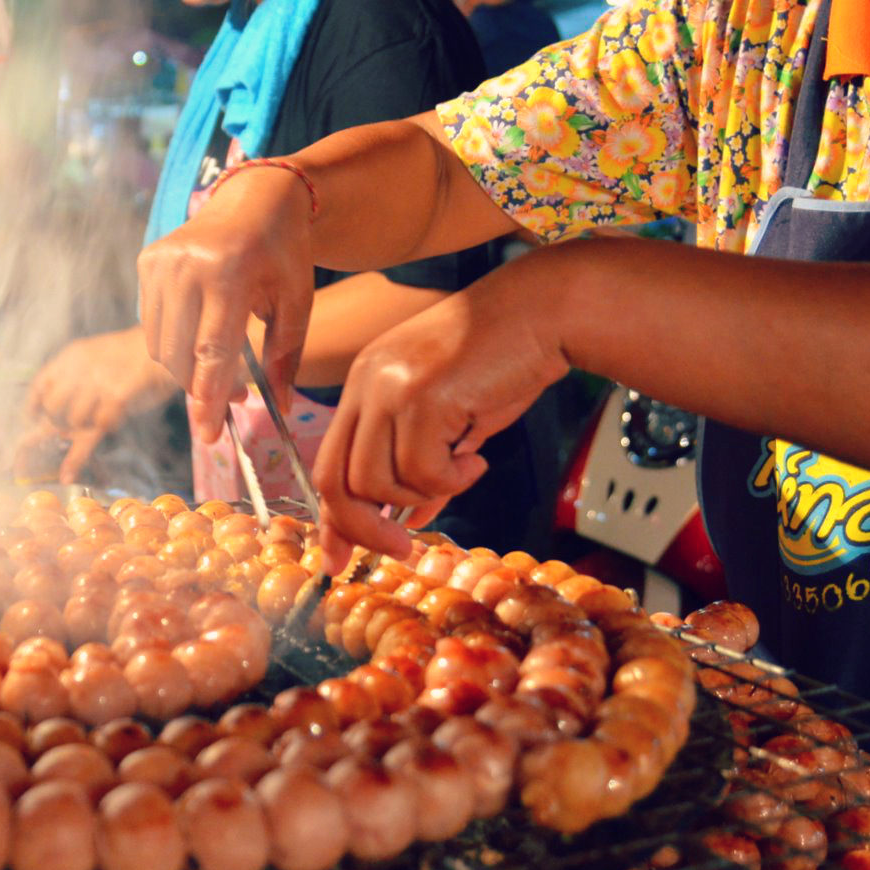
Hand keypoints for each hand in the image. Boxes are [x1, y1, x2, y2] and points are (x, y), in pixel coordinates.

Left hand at [21, 327, 179, 481]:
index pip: (40, 386)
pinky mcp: (116, 400)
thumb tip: (57, 410)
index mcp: (71, 357)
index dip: (33, 408)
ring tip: (99, 423)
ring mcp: (97, 385)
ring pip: (72, 421)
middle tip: (70, 428)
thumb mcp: (97, 356)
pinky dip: (76, 459)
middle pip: (52, 408)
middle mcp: (79, 370)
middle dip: (57, 424)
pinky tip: (67, 475)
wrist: (164, 348)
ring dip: (81, 430)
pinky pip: (91, 435)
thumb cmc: (134, 356)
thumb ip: (76, 378)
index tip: (31, 421)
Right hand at [136, 165, 315, 441]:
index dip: (208, 398)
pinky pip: (151, 323)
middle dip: (201, 388)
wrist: (256, 197)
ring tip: (221, 369)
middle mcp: (186, 265)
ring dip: (185, 369)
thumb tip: (279, 407)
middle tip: (234, 398)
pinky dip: (172, 343)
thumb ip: (285, 355)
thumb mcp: (297, 302)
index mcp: (229, 273)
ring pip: (159, 344)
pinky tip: (200, 336)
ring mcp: (161, 261)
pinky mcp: (147, 260)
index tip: (209, 435)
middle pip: (179, 354)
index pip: (211, 351)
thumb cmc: (283, 252)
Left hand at [311, 257, 571, 568]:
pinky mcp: (421, 395)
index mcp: (364, 385)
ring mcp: (389, 387)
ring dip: (423, 493)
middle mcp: (365, 383)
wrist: (542, 311)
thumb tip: (408, 518)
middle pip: (335, 480)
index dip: (332, 517)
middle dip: (363, 528)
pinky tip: (476, 456)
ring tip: (463, 468)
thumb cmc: (503, 361)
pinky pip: (422, 471)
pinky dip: (451, 480)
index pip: (327, 462)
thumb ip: (422, 465)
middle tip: (403, 548)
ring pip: (377, 481)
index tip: (336, 557)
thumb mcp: (451, 421)